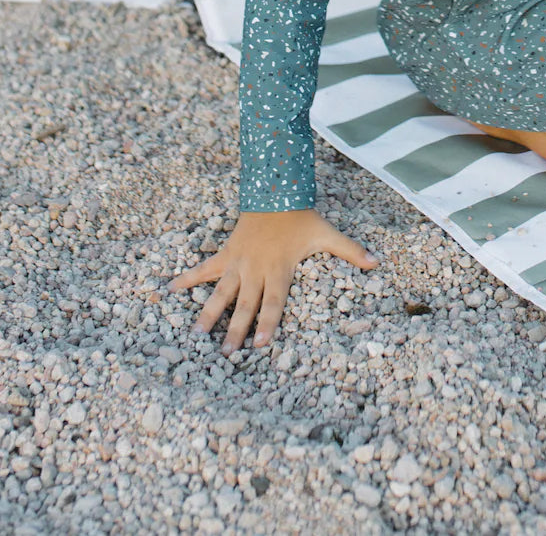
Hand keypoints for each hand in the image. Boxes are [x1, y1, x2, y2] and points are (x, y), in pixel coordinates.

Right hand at [168, 209, 375, 352]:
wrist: (274, 191)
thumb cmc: (301, 217)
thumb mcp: (327, 234)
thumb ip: (350, 250)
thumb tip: (377, 261)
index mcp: (279, 271)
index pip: (273, 303)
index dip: (267, 324)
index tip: (260, 345)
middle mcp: (256, 271)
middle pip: (245, 305)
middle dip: (237, 331)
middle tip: (227, 355)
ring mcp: (238, 263)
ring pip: (221, 293)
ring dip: (208, 313)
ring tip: (196, 336)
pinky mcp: (227, 253)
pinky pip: (205, 268)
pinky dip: (187, 277)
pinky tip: (169, 287)